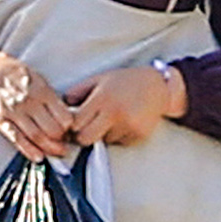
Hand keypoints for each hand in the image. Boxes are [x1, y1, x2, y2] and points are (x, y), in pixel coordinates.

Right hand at [0, 50, 78, 161]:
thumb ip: (51, 96)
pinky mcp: (1, 120)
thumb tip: (66, 115)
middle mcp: (28, 102)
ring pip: (36, 136)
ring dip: (50, 148)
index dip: (70, 127)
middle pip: (52, 129)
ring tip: (57, 151)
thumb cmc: (15, 74)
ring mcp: (14, 112)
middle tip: (65, 143)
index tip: (72, 130)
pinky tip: (38, 157)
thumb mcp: (38, 78)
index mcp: (41, 90)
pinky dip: (29, 150)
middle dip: (62, 140)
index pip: (63, 116)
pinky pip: (16, 138)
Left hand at [67, 61, 183, 149]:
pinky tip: (125, 122)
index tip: (72, 125)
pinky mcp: (138, 136)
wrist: (159, 87)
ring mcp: (128, 126)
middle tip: (86, 128)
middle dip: (82, 136)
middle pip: (86, 139)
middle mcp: (115, 114)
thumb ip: (78, 92)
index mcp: (102, 98)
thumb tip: (61, 108)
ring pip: (103, 141)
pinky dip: (118, 136)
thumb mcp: (100, 79)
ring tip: (112, 119)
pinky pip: (119, 143)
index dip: (71, 126)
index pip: (76, 123)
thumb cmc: (127, 81)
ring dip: (103, 134)